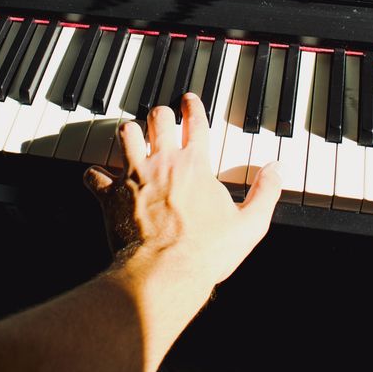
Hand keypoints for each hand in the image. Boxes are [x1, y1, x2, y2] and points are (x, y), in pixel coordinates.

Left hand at [85, 92, 281, 286]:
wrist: (166, 271)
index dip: (193, 107)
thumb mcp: (250, 224)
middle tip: (161, 115)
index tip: (189, 100)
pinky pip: (95, 176)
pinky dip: (95, 176)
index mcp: (195, 164)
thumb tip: (277, 170)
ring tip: (131, 134)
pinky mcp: (112, 195)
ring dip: (129, 133)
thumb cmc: (207, 251)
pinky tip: (97, 177)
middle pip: (158, 119)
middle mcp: (163, 161)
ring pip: (126, 134)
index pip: (196, 122)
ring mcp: (135, 175)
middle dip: (160, 114)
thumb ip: (265, 193)